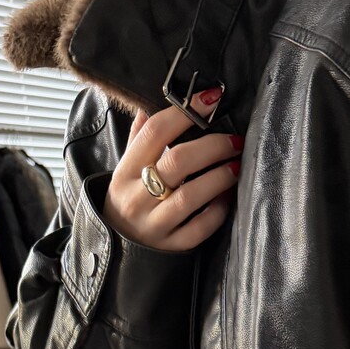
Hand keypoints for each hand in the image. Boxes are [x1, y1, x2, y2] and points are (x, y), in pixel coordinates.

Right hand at [103, 88, 242, 251]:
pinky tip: (227, 198)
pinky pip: (199, 228)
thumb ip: (138, 141)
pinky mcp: (171, 246)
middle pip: (177, 162)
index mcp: (125, 171)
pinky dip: (217, 211)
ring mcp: (155, 224)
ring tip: (236, 166)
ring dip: (219, 177)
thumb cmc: (127, 201)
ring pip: (190, 196)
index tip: (210, 99)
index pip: (155, 133)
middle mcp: (137, 197)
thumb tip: (148, 109)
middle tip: (234, 140)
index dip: (184, 113)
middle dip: (212, 147)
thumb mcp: (123, 170)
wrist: (113, 248)